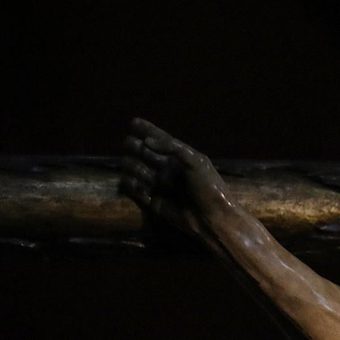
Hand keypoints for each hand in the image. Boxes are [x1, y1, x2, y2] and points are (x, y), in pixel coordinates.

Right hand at [119, 118, 227, 236]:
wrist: (212, 217)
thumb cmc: (208, 187)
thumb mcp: (195, 161)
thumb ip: (172, 147)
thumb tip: (147, 141)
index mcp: (180, 157)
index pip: (161, 140)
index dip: (147, 130)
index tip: (133, 121)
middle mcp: (169, 169)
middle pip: (146, 153)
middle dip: (136, 147)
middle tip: (128, 143)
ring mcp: (160, 185)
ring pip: (138, 169)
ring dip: (132, 165)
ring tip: (130, 163)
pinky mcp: (154, 202)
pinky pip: (136, 190)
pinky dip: (130, 184)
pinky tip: (127, 180)